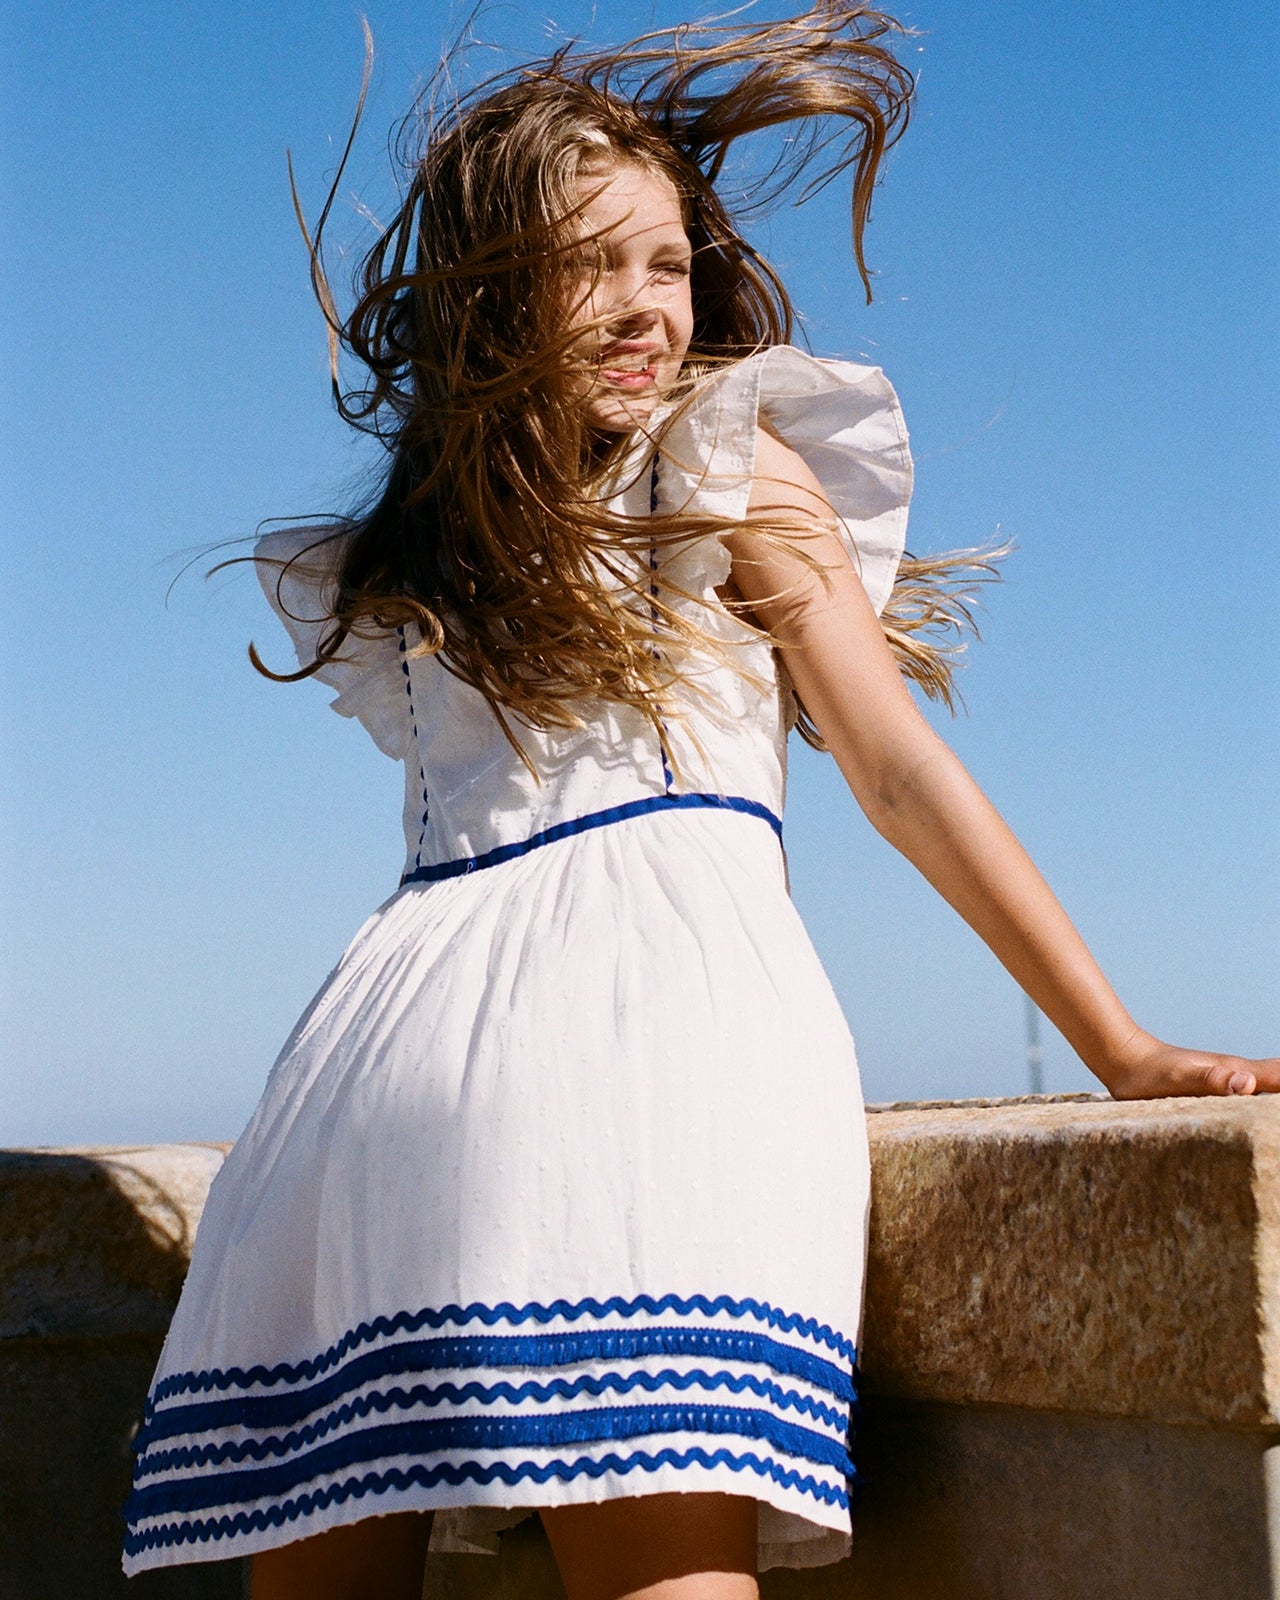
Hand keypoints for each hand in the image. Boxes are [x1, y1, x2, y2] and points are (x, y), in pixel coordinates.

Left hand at [1100, 1028, 1279, 1099]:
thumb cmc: (1149, 1073)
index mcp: (1239, 1075)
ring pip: (1271, 1089)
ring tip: (1276, 1123)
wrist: (1124, 1060)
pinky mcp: (1217, 1093)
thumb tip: (1246, 1084)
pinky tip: (1265, 1114)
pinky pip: (1252, 1099)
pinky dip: (1267, 1102)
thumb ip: (1210, 1080)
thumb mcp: (1178, 1079)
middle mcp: (1241, 1078)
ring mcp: (1230, 1085)